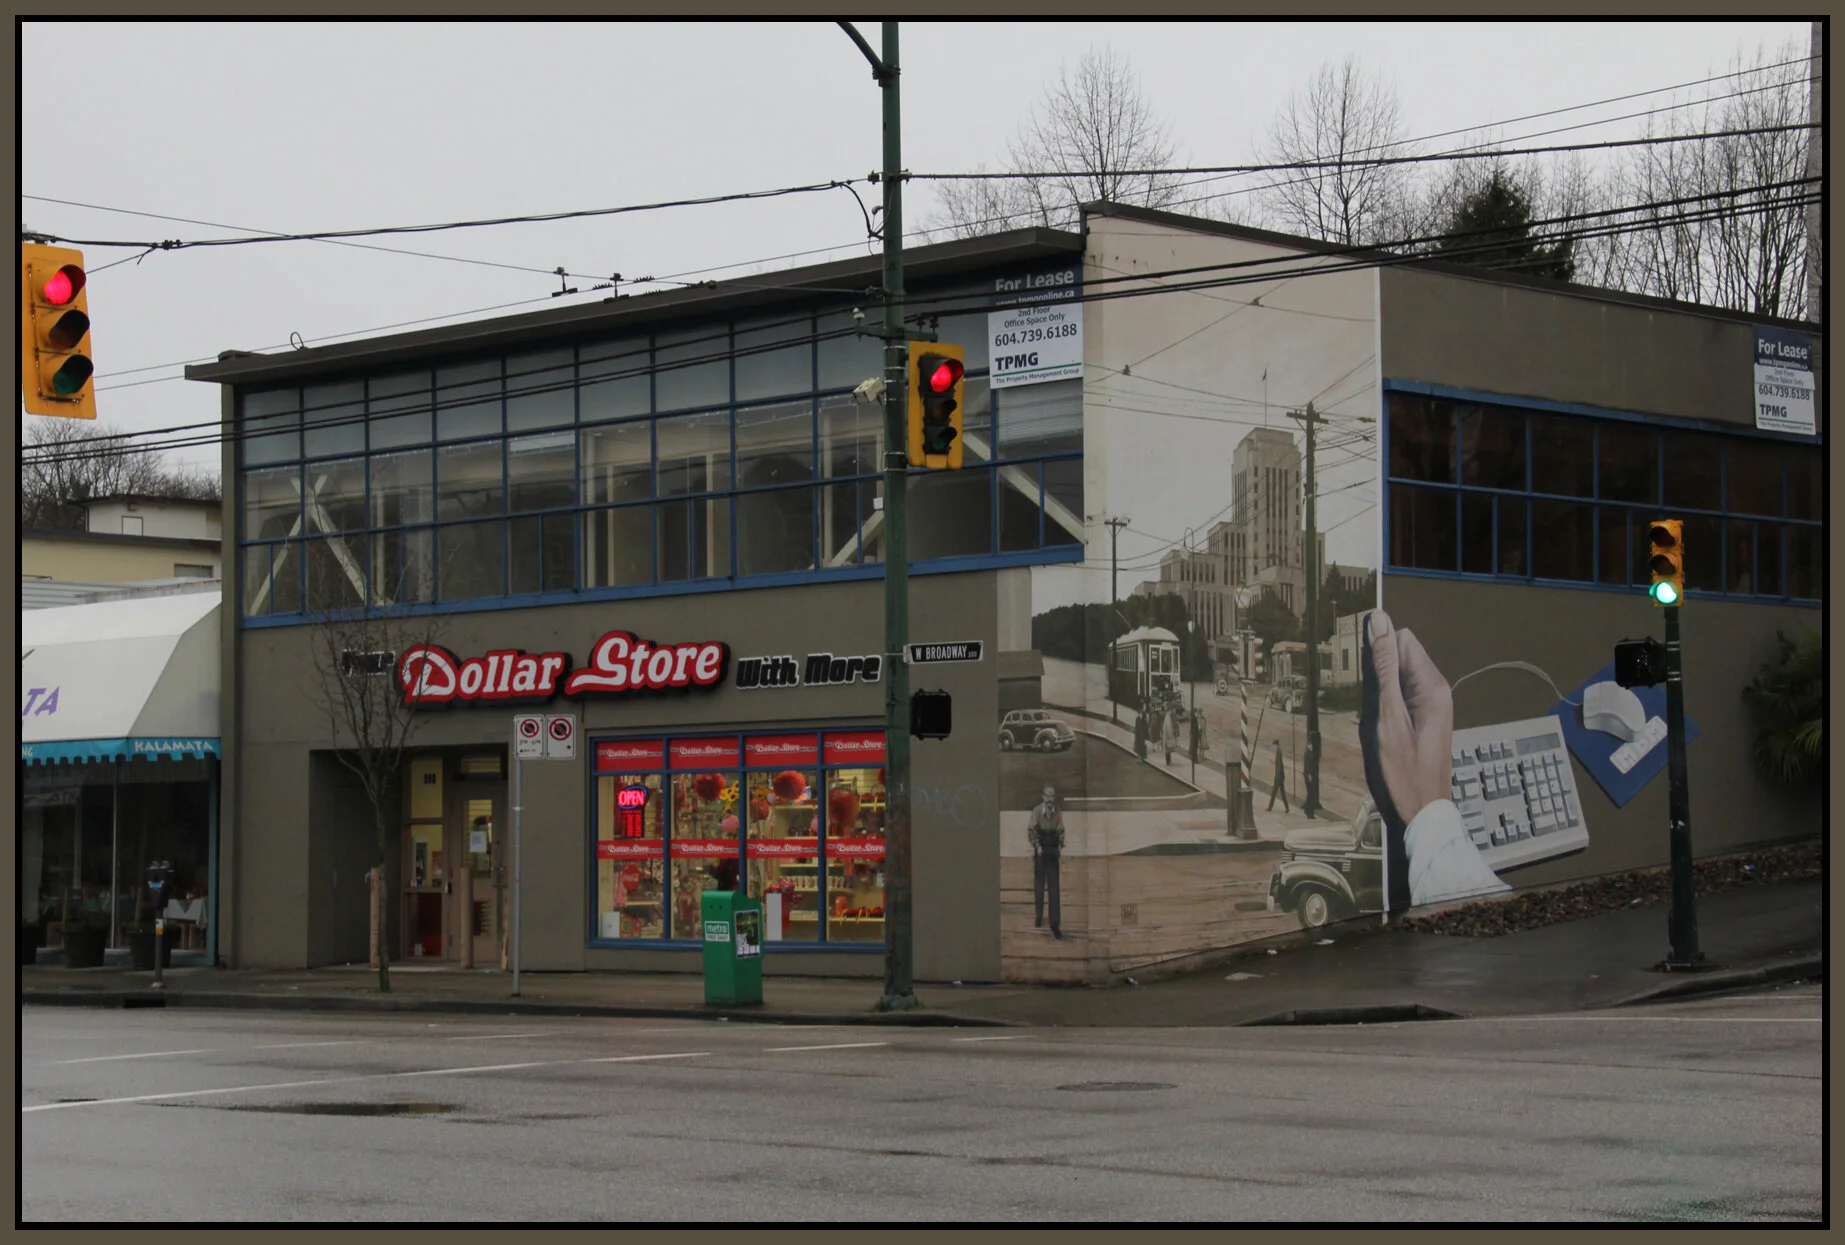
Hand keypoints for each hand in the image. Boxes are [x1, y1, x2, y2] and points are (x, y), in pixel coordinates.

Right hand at [1367, 610, 1452, 825]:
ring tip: (1377, 721)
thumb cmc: (1405, 771)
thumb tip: (1380, 622)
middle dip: (1379, 673)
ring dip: (1380, 691)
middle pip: (1401, 656)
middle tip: (1372, 707)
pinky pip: (1401, 694)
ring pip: (1398, 676)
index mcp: (1433, 686)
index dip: (1379, 651)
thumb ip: (1384, 669)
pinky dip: (1386, 704)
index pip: (1403, 640)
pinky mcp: (1426, 714)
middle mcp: (1438, 689)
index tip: (1365, 677)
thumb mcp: (1388, 717)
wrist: (1422, 810)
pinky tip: (1382, 727)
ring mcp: (1433, 703)